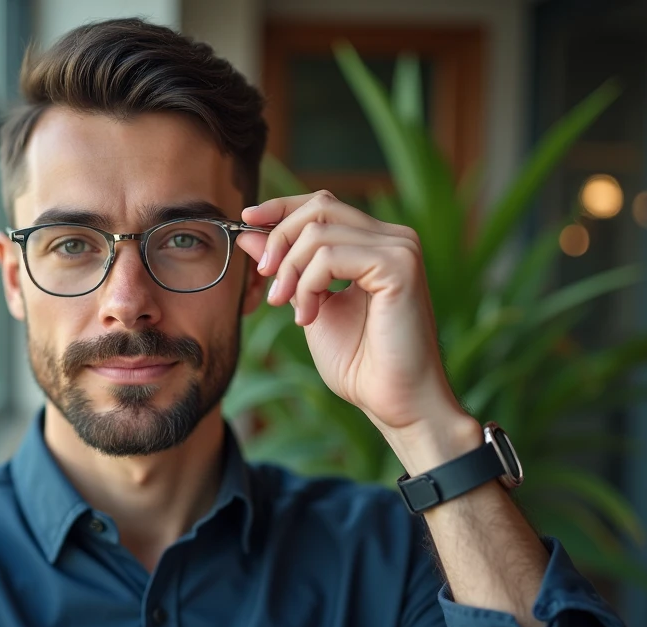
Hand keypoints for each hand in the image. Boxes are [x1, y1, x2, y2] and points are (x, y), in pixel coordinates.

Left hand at [236, 191, 478, 471]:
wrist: (393, 401)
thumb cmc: (359, 362)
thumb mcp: (308, 304)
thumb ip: (285, 266)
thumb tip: (250, 231)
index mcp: (376, 244)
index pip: (323, 204)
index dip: (281, 208)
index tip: (247, 221)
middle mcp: (394, 238)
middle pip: (319, 208)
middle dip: (280, 242)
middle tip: (270, 288)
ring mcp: (400, 249)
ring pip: (319, 232)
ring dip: (292, 273)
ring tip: (293, 311)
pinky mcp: (399, 266)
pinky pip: (330, 256)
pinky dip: (309, 285)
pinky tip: (308, 317)